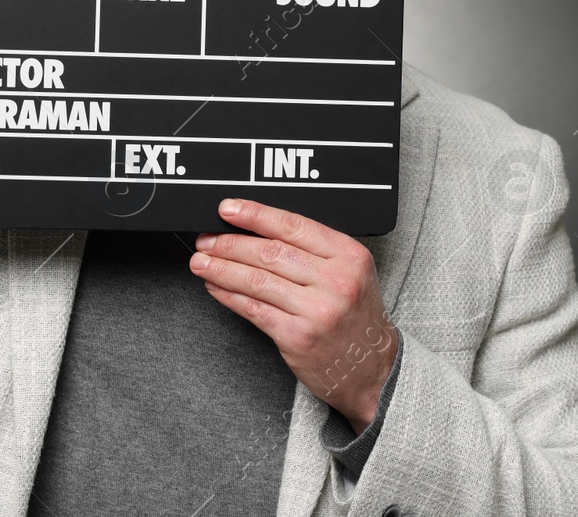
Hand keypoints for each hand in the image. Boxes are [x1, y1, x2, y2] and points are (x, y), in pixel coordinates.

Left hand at [191, 198, 398, 433]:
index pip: (293, 226)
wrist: (375, 369)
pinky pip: (254, 309)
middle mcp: (336, 281)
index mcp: (349, 256)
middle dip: (230, 243)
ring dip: (222, 269)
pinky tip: (216, 288)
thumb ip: (315, 251)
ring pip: (257, 280)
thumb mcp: (351, 273)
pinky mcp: (298, 337)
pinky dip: (230, 296)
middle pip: (270, 252)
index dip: (255, 215)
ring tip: (202, 262)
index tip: (228, 209)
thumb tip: (258, 230)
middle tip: (207, 239)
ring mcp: (317, 311)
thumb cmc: (357, 318)